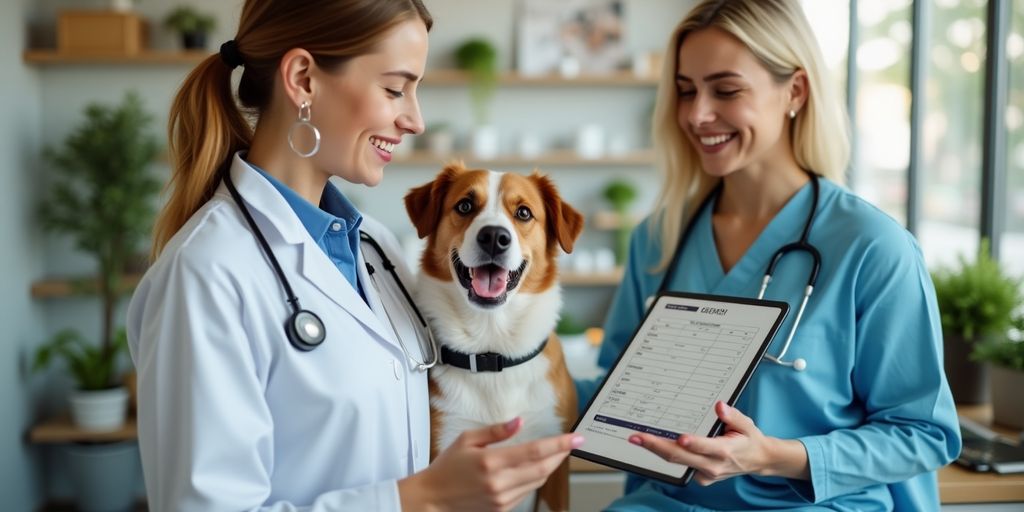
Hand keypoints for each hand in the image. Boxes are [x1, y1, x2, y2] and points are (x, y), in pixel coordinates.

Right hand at [399, 417, 583, 511]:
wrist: (433, 500)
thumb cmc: (447, 467)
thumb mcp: (466, 440)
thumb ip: (495, 431)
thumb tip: (519, 421)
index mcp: (491, 462)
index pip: (534, 452)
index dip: (559, 444)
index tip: (575, 438)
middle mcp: (499, 483)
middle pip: (542, 469)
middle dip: (561, 455)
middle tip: (571, 444)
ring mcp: (502, 499)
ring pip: (537, 481)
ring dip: (550, 467)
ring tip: (556, 453)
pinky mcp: (502, 509)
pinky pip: (527, 492)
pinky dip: (535, 478)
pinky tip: (536, 468)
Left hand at [627, 401, 807, 485]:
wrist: (757, 460)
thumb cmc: (749, 439)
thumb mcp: (747, 424)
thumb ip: (733, 415)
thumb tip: (719, 406)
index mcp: (725, 451)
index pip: (706, 448)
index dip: (693, 444)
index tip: (680, 438)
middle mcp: (713, 465)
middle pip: (681, 457)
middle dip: (657, 446)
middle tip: (637, 437)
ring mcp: (705, 474)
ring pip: (677, 462)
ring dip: (656, 450)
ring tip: (637, 438)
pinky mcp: (700, 476)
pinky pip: (680, 466)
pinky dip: (666, 455)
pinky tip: (653, 443)